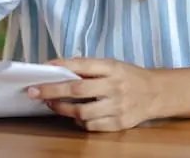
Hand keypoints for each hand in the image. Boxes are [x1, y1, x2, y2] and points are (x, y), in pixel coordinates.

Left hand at [26, 58, 162, 131]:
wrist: (156, 93)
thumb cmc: (128, 76)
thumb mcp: (112, 65)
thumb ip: (88, 67)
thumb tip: (57, 67)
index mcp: (112, 68)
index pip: (82, 65)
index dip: (61, 66)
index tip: (43, 68)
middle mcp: (115, 86)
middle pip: (77, 90)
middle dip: (52, 91)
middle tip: (33, 91)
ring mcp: (117, 106)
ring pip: (82, 112)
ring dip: (62, 109)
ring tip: (52, 104)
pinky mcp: (119, 123)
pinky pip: (92, 125)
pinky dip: (80, 121)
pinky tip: (76, 116)